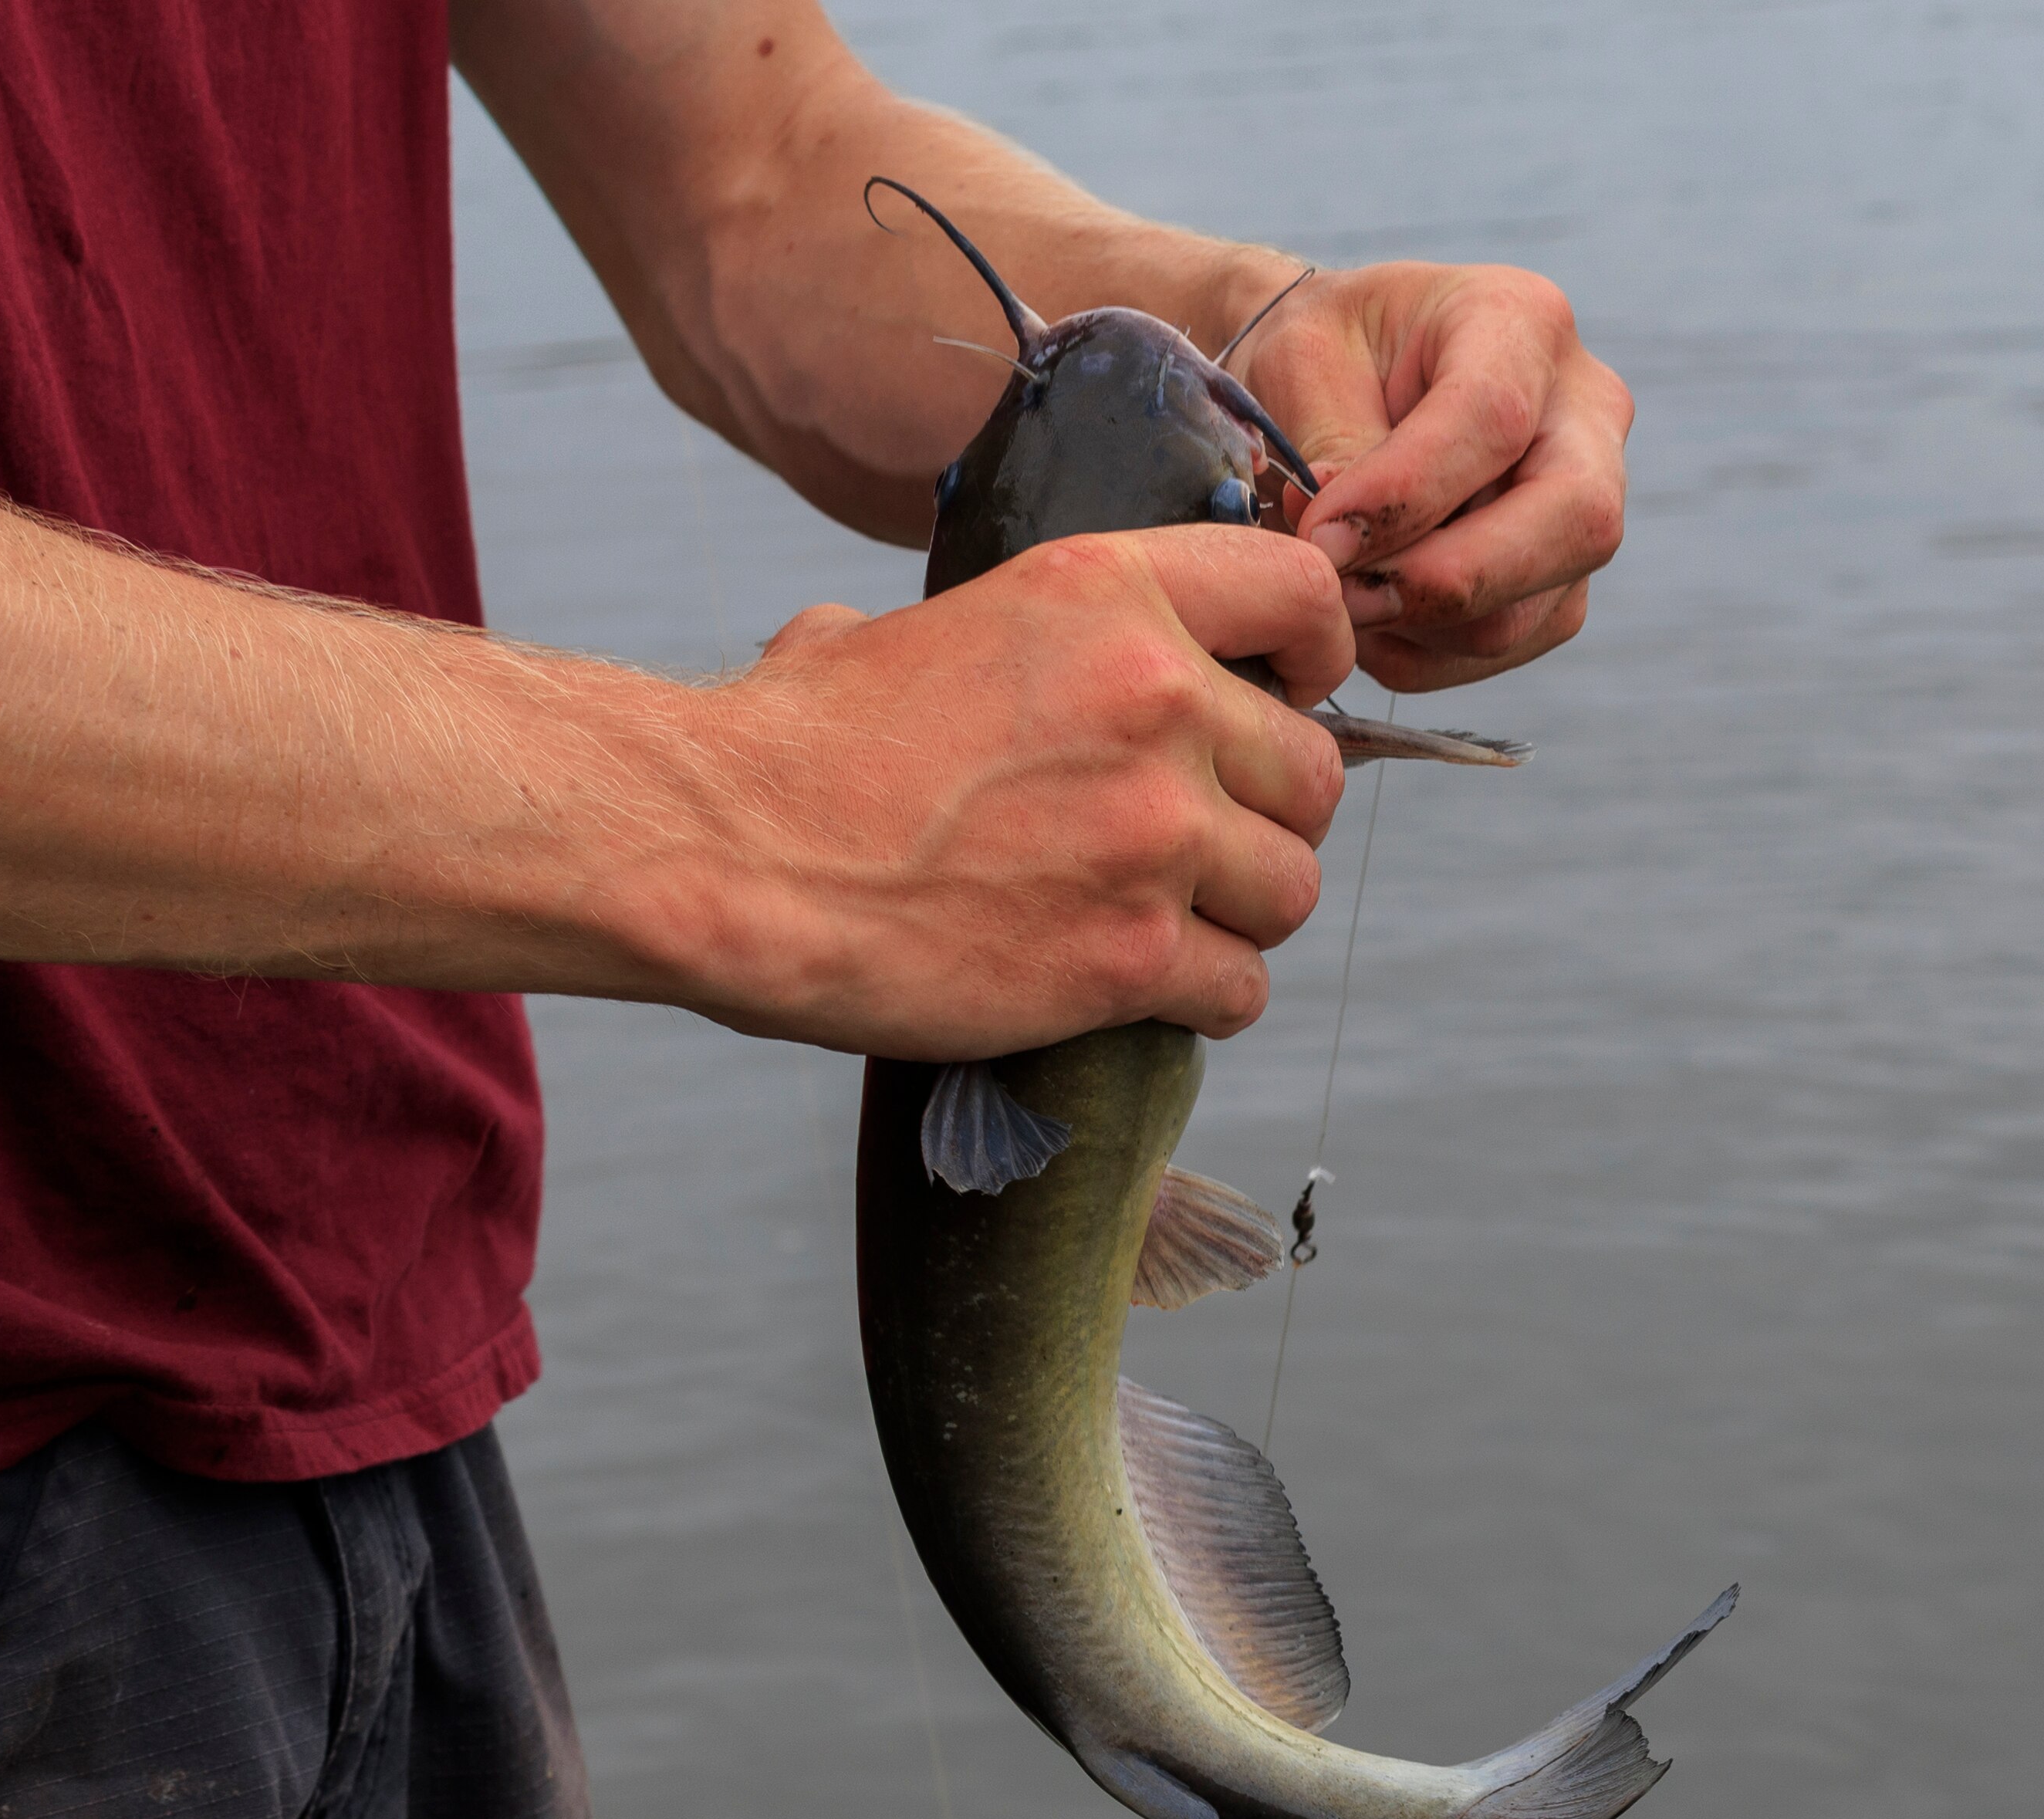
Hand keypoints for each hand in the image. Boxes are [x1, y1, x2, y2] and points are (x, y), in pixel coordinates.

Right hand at [664, 525, 1351, 1057]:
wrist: (730, 854)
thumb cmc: (788, 749)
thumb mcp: (893, 631)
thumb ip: (966, 636)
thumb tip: (884, 643)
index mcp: (1106, 594)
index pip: (1302, 600)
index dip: (1314, 658)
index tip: (1288, 695)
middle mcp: (1155, 700)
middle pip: (1312, 772)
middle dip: (1262, 816)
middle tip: (1193, 846)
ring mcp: (1153, 833)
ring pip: (1291, 887)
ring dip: (1239, 914)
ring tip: (1162, 924)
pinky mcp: (1127, 954)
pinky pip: (1240, 987)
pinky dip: (1203, 999)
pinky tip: (1139, 991)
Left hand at [1240, 260, 1632, 692]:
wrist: (1336, 376)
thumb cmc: (1319, 355)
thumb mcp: (1300, 362)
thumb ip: (1329, 444)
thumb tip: (1344, 543)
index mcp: (1520, 321)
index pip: (1494, 418)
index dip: (1406, 495)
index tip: (1319, 539)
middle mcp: (1584, 409)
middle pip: (1577, 519)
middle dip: (1449, 580)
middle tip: (1341, 598)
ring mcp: (1586, 499)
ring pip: (1538, 604)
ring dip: (1421, 626)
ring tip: (1335, 600)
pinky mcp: (1559, 577)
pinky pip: (1506, 646)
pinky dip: (1421, 656)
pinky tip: (1362, 622)